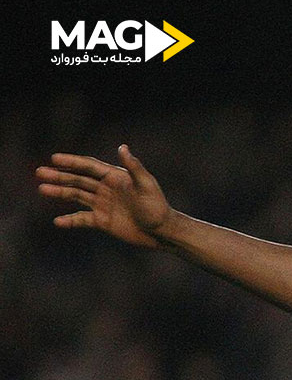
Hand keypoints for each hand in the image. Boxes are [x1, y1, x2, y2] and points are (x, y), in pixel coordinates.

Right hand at [37, 145, 174, 248]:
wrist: (162, 232)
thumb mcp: (146, 186)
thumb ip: (134, 167)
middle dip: (60, 176)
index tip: (54, 158)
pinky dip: (70, 220)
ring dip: (59, 192)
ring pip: (76, 196)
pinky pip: (82, 219)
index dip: (72, 161)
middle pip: (79, 180)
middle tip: (40, 172)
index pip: (89, 166)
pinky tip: (57, 221)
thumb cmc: (157, 207)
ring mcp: (103, 204)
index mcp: (115, 177)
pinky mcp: (103, 221)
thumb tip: (122, 147)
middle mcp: (106, 188)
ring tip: (42, 189)